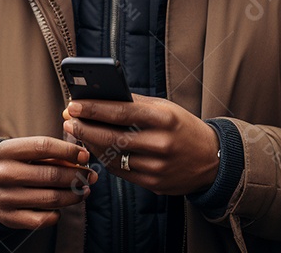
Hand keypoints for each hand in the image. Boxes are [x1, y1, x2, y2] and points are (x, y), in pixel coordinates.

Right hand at [0, 136, 97, 229]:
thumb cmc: (12, 164)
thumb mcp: (23, 151)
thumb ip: (49, 154)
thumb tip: (81, 161)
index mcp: (6, 150)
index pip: (43, 146)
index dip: (68, 150)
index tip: (85, 155)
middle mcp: (3, 173)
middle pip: (50, 175)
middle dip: (77, 176)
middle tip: (90, 176)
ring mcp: (4, 197)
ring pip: (50, 199)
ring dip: (73, 195)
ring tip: (84, 191)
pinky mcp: (8, 217)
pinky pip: (41, 220)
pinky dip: (57, 214)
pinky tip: (61, 207)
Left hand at [62, 94, 218, 195]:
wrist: (212, 160)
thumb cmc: (183, 127)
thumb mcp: (165, 108)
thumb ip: (135, 103)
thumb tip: (100, 95)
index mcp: (164, 118)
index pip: (121, 112)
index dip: (94, 109)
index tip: (74, 104)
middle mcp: (161, 143)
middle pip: (112, 136)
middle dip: (85, 128)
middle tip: (68, 120)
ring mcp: (158, 167)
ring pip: (113, 156)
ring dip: (90, 144)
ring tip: (77, 132)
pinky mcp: (155, 184)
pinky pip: (121, 172)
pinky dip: (104, 159)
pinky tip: (94, 148)